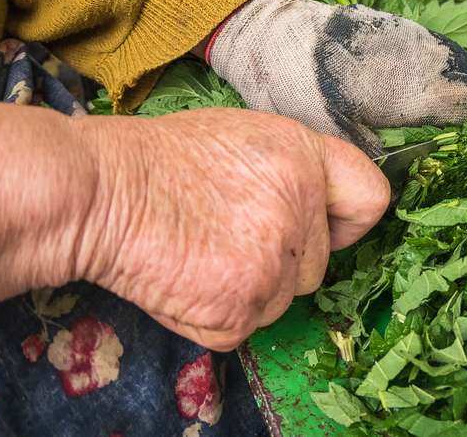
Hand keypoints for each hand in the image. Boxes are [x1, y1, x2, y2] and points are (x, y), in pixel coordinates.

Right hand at [70, 108, 388, 349]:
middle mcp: (300, 206)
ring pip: (282, 301)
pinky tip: (183, 277)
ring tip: (198, 252)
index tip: (324, 228)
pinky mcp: (243, 305)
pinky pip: (243, 327)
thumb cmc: (156, 162)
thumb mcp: (240, 138)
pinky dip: (213, 316)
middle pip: (319, 265)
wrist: (96, 191)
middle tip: (222, 235)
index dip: (346, 221)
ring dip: (247, 291)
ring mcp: (274, 260)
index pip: (370, 198)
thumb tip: (317, 212)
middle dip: (280, 262)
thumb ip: (291, 172)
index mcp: (303, 155)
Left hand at [208, 0, 466, 156]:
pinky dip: (440, 67)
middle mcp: (418, 55)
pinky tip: (423, 85)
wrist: (271, 31)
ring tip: (452, 110)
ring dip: (460, 83)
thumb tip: (400, 184)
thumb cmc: (297, 85)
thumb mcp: (336, 135)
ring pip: (454, 59)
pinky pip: (433, 46)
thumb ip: (376, 159)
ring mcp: (407, 34)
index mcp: (411, 86)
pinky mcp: (392, 24)